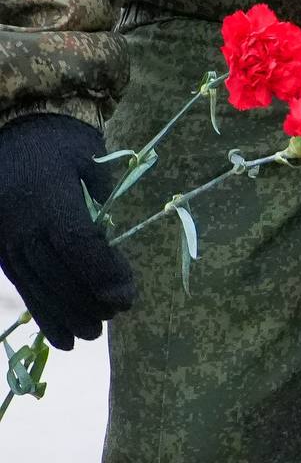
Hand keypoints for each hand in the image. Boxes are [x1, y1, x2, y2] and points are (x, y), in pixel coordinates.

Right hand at [0, 114, 137, 348]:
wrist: (13, 126)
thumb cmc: (61, 143)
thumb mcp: (89, 164)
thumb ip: (101, 208)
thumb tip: (110, 254)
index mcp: (47, 196)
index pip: (76, 244)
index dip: (103, 275)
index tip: (126, 297)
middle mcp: (19, 219)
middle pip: (56, 271)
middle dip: (87, 301)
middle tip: (113, 317)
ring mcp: (3, 233)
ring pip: (35, 283)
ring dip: (64, 314)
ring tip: (89, 336)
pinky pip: (19, 281)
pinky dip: (41, 309)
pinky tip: (60, 335)